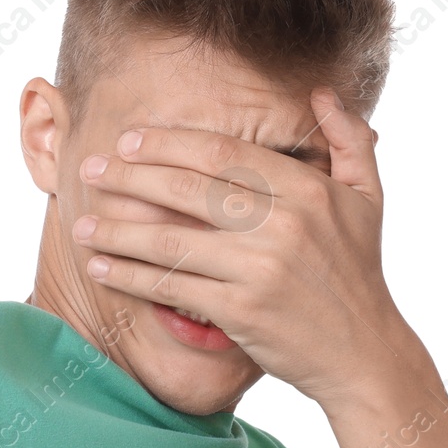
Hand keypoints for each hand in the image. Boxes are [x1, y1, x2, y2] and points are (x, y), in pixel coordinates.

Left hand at [70, 89, 422, 408]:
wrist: (364, 354)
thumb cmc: (359, 274)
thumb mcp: (368, 200)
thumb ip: (349, 140)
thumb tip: (322, 93)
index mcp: (305, 189)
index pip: (221, 153)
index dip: (167, 143)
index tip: (128, 141)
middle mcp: (282, 224)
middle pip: (187, 190)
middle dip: (129, 177)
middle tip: (90, 170)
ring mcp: (259, 269)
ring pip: (170, 240)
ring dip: (116, 231)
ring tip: (80, 225)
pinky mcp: (240, 311)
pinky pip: (171, 287)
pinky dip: (130, 276)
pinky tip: (101, 267)